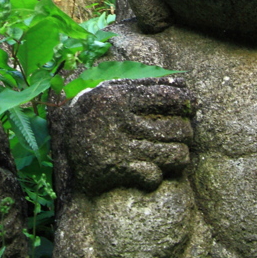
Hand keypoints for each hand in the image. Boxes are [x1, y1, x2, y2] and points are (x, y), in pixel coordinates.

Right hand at [55, 77, 195, 194]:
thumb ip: (143, 82)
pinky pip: (154, 176)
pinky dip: (156, 174)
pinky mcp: (119, 169)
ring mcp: (122, 146)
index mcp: (121, 96)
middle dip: (187, 131)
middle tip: (184, 131)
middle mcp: (122, 121)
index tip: (193, 104)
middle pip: (176, 128)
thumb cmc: (95, 109)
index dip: (186, 100)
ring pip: (173, 154)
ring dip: (180, 154)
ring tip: (176, 151)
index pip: (166, 96)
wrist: (63, 139)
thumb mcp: (112, 88)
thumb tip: (182, 82)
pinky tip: (151, 169)